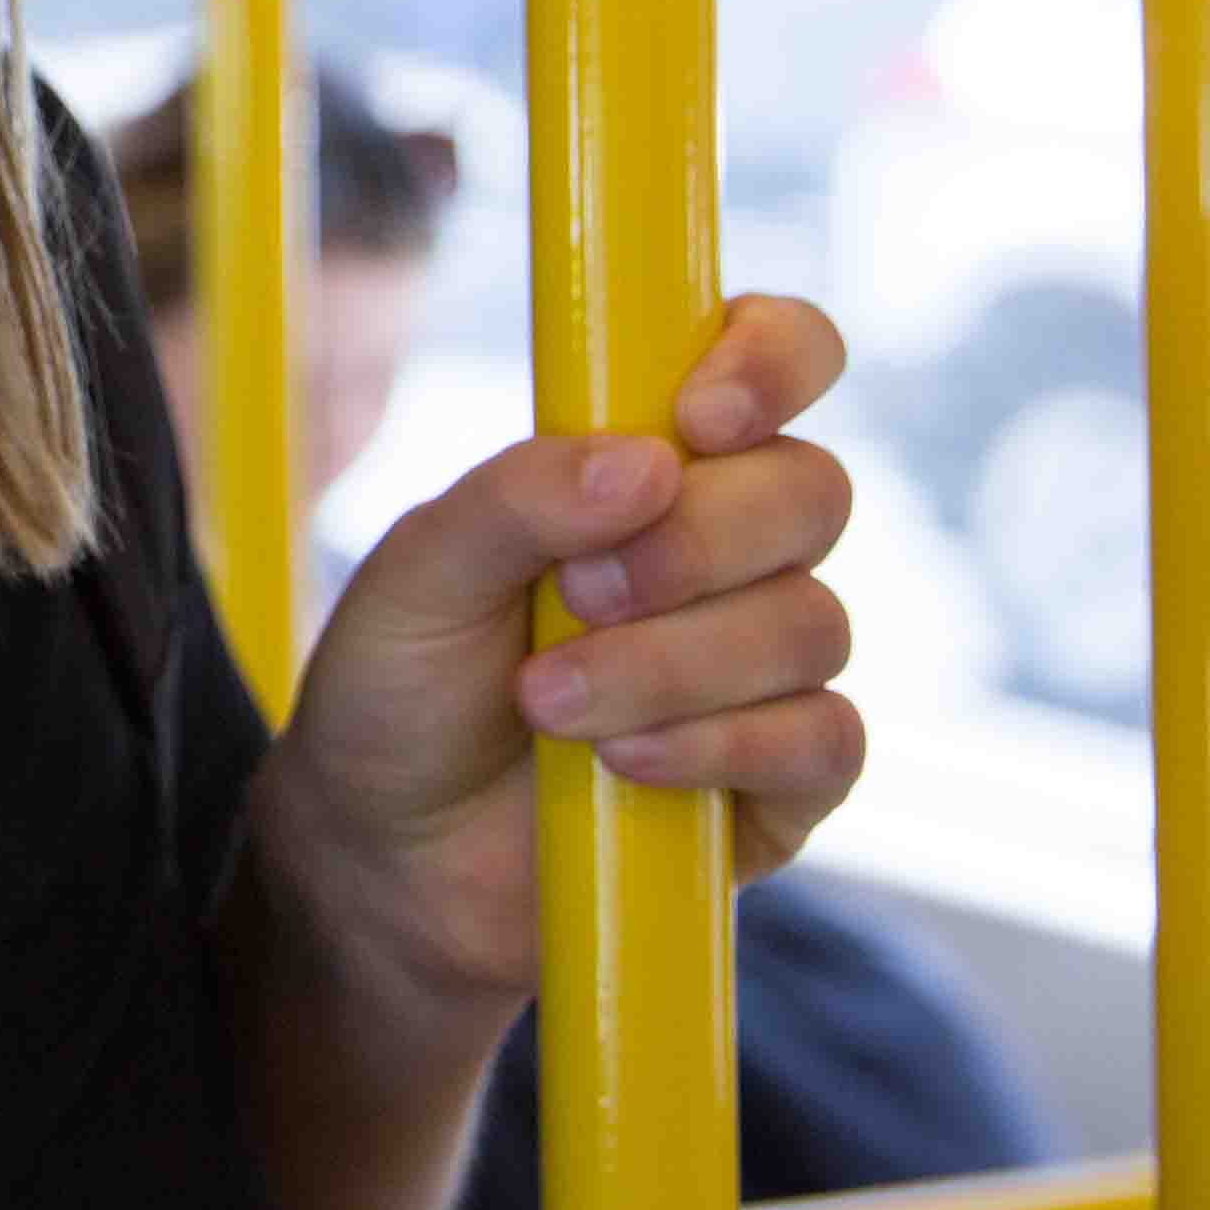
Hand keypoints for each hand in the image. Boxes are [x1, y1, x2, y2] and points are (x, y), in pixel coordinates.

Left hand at [256, 295, 864, 1018]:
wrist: (386, 854)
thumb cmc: (401, 690)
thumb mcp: (416, 577)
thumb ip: (511, 501)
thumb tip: (643, 462)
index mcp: (649, 459)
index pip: (775, 354)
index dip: (771, 359)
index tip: (698, 415)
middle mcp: (728, 545)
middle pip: (809, 490)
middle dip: (694, 543)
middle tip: (577, 594)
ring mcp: (767, 660)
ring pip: (810, 622)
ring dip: (672, 663)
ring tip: (549, 703)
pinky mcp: (788, 776)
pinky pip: (823, 739)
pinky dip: (717, 747)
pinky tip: (624, 767)